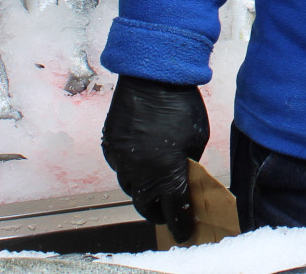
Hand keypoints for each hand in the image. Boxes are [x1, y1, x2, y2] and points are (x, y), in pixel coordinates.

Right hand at [101, 75, 209, 240]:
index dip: (179, 223)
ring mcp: (121, 160)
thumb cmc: (181, 105)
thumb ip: (188, 164)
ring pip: (130, 188)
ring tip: (155, 188)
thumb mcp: (196, 140)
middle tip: (168, 213)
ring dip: (144, 191)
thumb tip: (183, 178)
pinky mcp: (110, 146)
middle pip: (146, 206)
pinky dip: (131, 171)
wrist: (152, 76)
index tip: (184, 229)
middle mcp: (140, 171)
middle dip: (158, 213)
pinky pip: (120, 168)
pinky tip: (142, 162)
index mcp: (166, 172)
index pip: (173, 209)